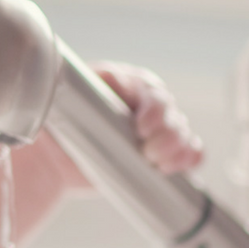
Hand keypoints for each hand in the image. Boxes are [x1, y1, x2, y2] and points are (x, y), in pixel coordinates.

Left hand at [49, 62, 203, 182]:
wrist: (57, 155)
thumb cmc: (62, 117)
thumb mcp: (68, 93)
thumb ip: (88, 81)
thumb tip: (115, 79)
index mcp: (133, 86)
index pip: (154, 94)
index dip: (154, 111)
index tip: (141, 128)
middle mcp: (152, 106)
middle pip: (174, 117)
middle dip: (166, 137)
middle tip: (147, 152)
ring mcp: (160, 131)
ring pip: (185, 136)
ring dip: (177, 151)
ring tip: (155, 164)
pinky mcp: (163, 155)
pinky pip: (191, 153)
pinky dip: (190, 159)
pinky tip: (174, 168)